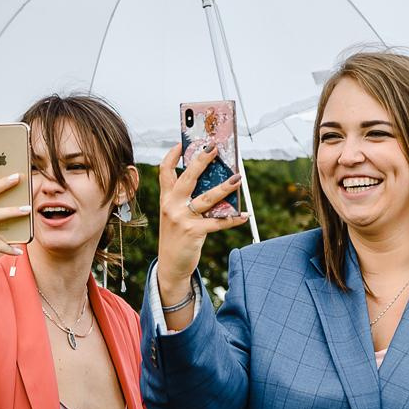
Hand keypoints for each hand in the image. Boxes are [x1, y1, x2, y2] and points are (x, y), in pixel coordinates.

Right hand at [154, 140, 249, 312]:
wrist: (170, 266)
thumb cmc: (177, 237)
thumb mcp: (175, 215)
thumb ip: (186, 200)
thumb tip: (214, 182)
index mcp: (166, 198)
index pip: (165, 171)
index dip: (172, 155)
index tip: (182, 142)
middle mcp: (171, 205)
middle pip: (188, 177)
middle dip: (202, 160)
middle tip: (214, 147)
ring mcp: (181, 218)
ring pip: (207, 198)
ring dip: (225, 187)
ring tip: (238, 178)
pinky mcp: (194, 232)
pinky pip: (217, 222)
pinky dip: (233, 219)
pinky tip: (244, 214)